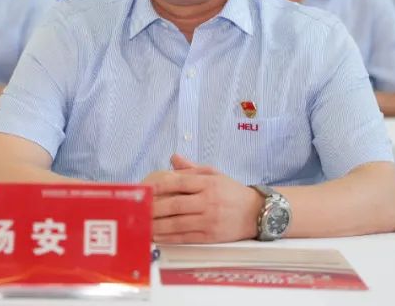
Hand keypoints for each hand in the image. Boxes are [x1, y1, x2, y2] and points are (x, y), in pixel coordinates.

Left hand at [143, 154, 262, 243]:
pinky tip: (158, 236)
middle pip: (176, 204)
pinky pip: (186, 237)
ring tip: (144, 225)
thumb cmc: (231, 192)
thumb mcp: (215, 175)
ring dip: (158, 225)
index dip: (161, 186)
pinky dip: (170, 238)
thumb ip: (192, 168)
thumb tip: (173, 157)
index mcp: (209, 183)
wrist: (256, 212)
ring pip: (178, 223)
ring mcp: (209, 220)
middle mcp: (208, 201)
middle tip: (139, 209)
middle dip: (155, 208)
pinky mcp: (211, 236)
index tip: (146, 189)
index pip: (181, 182)